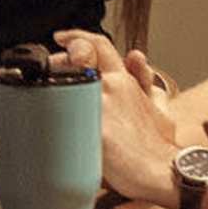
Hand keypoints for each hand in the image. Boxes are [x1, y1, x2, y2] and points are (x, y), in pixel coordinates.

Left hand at [58, 31, 178, 198]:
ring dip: (51, 88)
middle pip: (73, 62)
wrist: (164, 171)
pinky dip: (51, 117)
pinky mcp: (93, 131)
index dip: (76, 37)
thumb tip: (135, 57)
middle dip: (56, 63)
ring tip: (45, 98)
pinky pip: (62, 118)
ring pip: (63, 86)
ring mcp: (100, 107)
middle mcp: (111, 87)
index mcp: (124, 80)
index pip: (98, 45)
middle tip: (49, 72)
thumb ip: (145, 80)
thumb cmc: (159, 145)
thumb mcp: (159, 105)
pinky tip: (43, 122)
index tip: (62, 38)